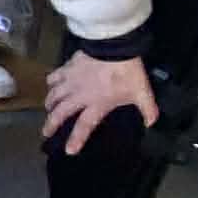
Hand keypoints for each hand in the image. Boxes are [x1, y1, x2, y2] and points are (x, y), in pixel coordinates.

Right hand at [41, 48, 158, 152]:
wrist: (114, 46)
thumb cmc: (127, 72)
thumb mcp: (141, 92)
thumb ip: (147, 109)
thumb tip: (152, 123)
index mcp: (96, 104)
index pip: (84, 126)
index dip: (76, 139)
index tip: (68, 150)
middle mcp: (79, 96)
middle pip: (60, 113)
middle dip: (51, 124)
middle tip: (45, 132)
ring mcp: (71, 81)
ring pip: (54, 95)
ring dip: (50, 103)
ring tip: (47, 108)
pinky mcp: (68, 67)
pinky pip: (55, 76)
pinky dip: (51, 81)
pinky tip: (51, 83)